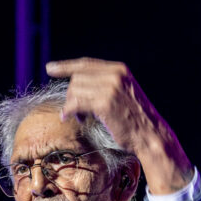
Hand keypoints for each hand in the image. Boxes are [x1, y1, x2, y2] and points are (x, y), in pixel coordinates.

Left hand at [46, 57, 193, 194]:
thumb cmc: (135, 121)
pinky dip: (68, 111)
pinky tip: (68, 118)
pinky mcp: (105, 103)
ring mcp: (110, 88)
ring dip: (72, 105)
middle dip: (71, 95)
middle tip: (74, 112)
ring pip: (75, 90)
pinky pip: (76, 103)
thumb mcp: (123, 95)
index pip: (85, 63)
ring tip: (80, 118)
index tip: (50, 68)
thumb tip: (78, 87)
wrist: (150, 136)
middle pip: (77, 78)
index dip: (66, 65)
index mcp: (119, 70)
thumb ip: (105, 86)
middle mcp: (114, 75)